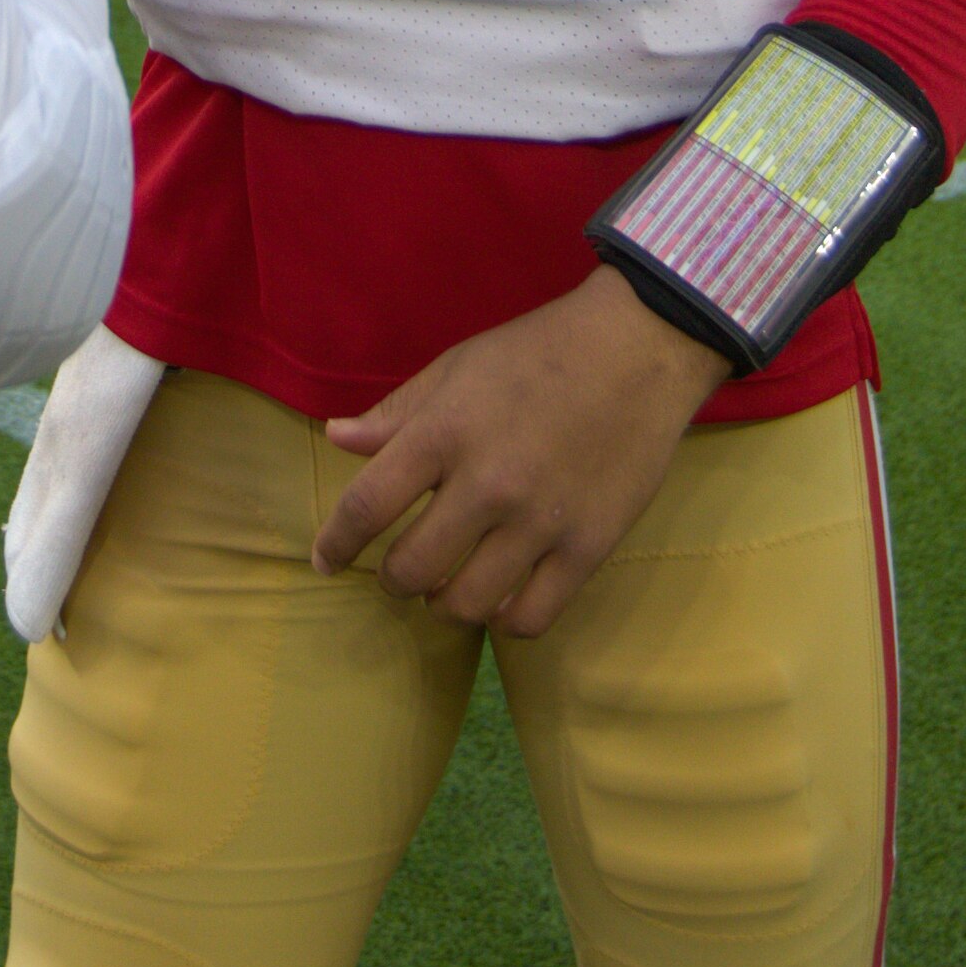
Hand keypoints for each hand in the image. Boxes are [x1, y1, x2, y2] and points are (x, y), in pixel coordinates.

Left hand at [311, 266, 734, 636]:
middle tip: (401, 570)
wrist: (640, 347)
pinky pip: (529, 618)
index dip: (335, 543)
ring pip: (465, 605)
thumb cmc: (539, 352)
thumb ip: (398, 412)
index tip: (325, 561)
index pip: (366, 507)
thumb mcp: (458, 367)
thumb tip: (339, 439)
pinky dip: (502, 619)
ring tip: (446, 588)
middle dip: (393, 579)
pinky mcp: (589, 547)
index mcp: (446, 431)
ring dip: (443, 604)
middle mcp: (488, 484)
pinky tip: (499, 597)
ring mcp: (541, 522)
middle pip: (411, 569)